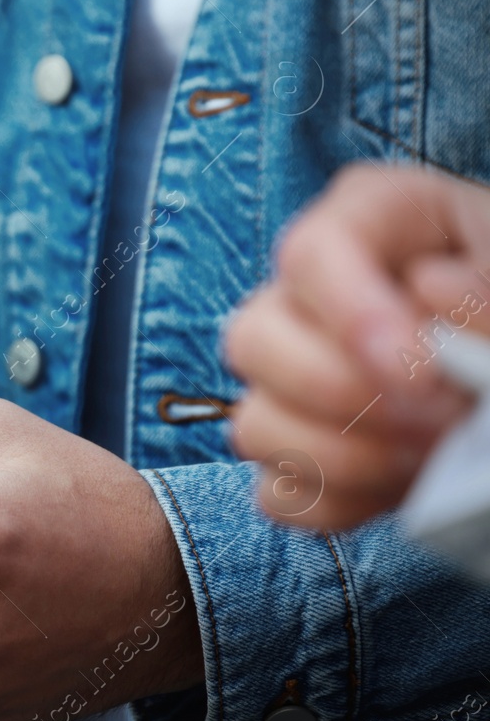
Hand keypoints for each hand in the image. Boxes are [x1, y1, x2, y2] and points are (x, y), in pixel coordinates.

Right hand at [226, 165, 489, 528]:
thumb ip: (485, 289)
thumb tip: (431, 290)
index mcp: (373, 218)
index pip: (310, 253)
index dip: (352, 315)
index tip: (418, 370)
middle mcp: (310, 293)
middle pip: (253, 339)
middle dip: (340, 396)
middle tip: (434, 421)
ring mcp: (294, 373)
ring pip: (254, 424)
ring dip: (343, 458)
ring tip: (427, 457)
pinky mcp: (303, 447)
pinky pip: (279, 493)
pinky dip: (338, 502)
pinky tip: (401, 487)